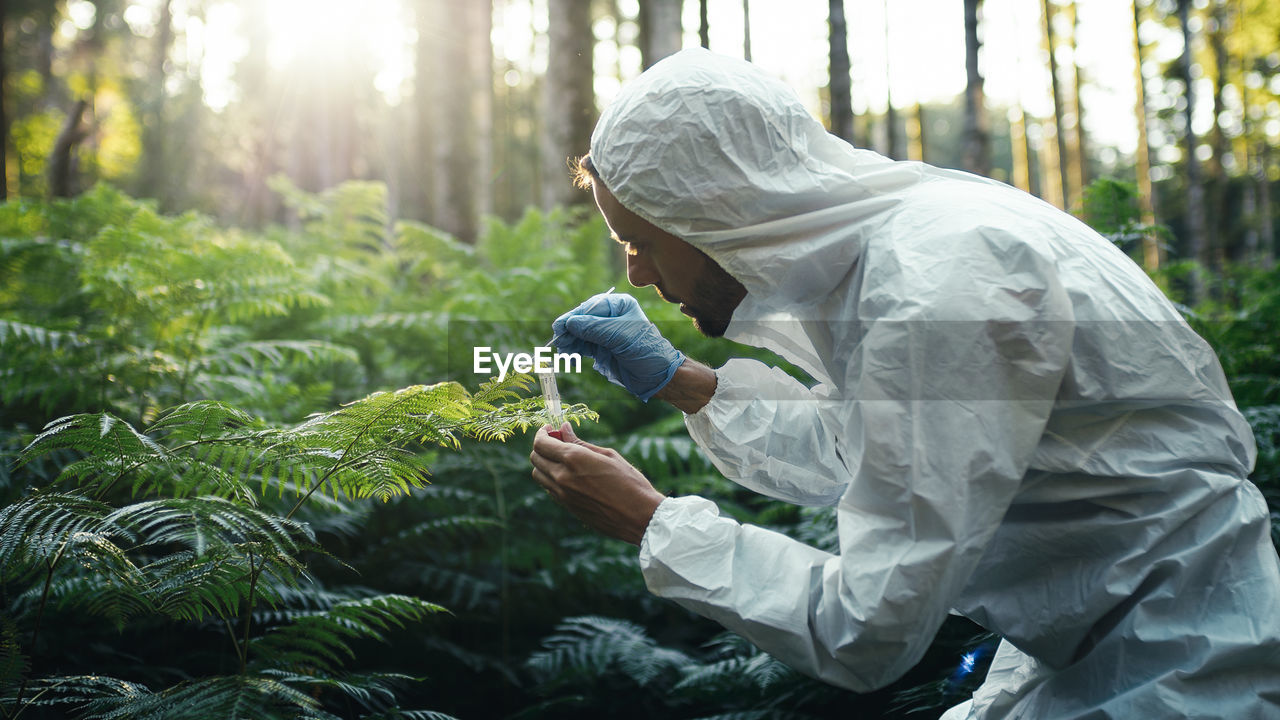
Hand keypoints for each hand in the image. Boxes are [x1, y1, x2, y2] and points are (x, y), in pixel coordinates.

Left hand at [529, 422, 664, 545]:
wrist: (638, 516)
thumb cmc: (629, 482)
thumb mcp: (608, 455)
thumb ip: (580, 442)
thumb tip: (563, 429)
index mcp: (573, 459)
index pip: (541, 443)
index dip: (542, 433)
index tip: (550, 429)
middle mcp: (562, 477)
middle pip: (535, 458)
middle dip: (542, 446)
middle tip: (557, 441)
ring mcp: (562, 494)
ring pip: (538, 474)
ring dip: (544, 463)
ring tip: (563, 459)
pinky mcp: (567, 507)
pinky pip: (549, 488)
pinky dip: (551, 478)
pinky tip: (569, 475)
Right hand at [552, 292, 683, 401]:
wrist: (657, 376)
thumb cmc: (645, 351)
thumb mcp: (620, 336)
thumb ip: (594, 328)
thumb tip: (570, 323)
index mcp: (619, 305)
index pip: (590, 307)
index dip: (574, 316)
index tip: (560, 326)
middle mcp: (611, 316)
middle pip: (582, 320)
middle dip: (570, 330)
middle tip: (558, 342)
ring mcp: (606, 332)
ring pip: (580, 334)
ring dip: (570, 342)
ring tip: (563, 352)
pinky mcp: (602, 347)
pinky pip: (583, 346)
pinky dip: (574, 351)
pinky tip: (570, 357)